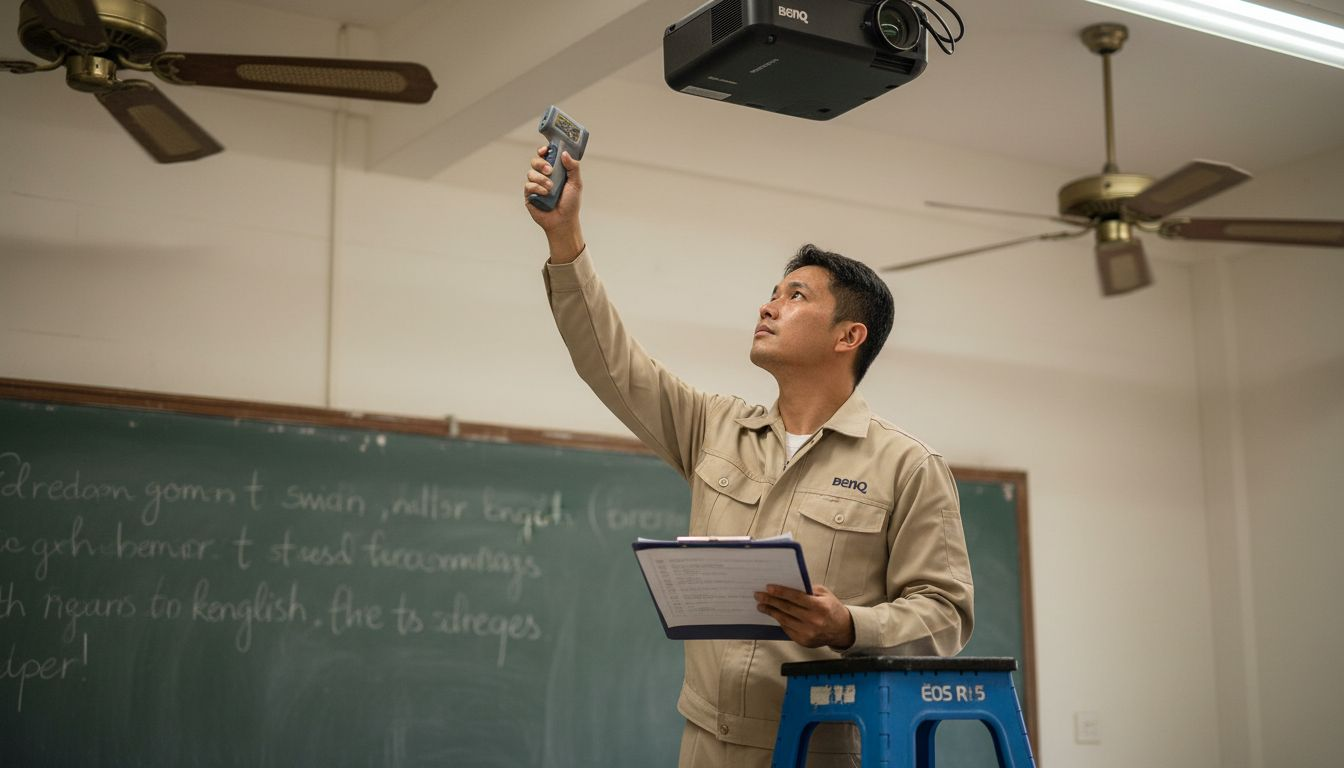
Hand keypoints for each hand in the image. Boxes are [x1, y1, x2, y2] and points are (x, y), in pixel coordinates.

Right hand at [523, 145, 584, 262]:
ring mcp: (535, 185)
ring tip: (550, 188)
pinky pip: (528, 185)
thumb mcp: (576, 183)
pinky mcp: (529, 195)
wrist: (563, 221)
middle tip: (550, 171)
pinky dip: (537, 188)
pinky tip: (545, 194)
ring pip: (531, 173)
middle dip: (541, 163)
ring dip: (541, 179)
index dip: (544, 151)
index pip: (546, 156)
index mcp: (555, 171)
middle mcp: (544, 176)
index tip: (545, 150)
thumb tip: (564, 153)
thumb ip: (573, 167)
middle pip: (535, 161)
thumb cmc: (571, 203)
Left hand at [755, 584, 855, 649]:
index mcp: (820, 607)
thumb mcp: (824, 594)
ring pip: (784, 620)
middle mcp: (814, 621)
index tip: (768, 588)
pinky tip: (774, 614)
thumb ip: (808, 590)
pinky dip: (779, 621)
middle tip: (759, 595)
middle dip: (771, 601)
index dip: (781, 592)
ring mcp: (808, 633)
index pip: (796, 597)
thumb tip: (786, 585)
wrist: (842, 630)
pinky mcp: (804, 641)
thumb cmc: (832, 608)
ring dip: (771, 612)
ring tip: (761, 605)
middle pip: (787, 609)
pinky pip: (787, 629)